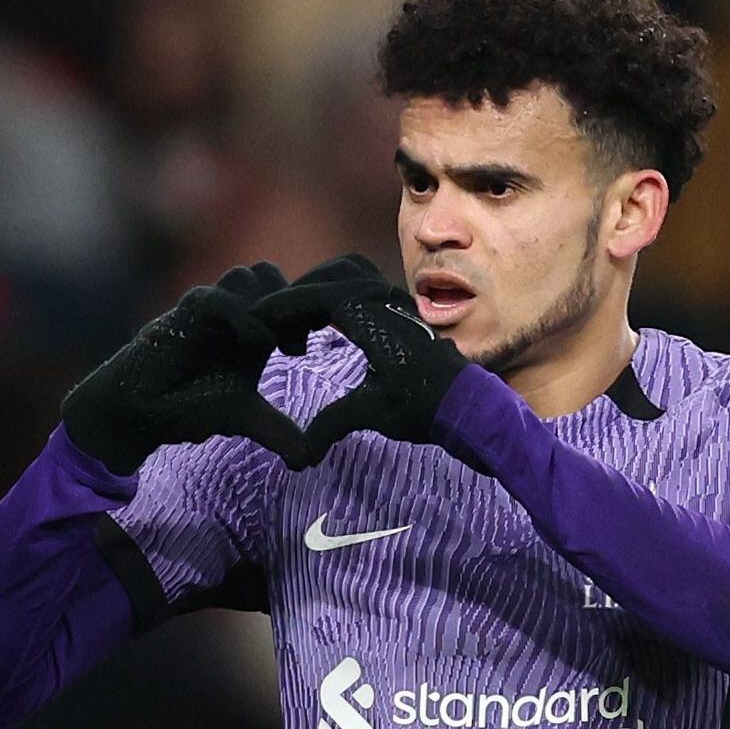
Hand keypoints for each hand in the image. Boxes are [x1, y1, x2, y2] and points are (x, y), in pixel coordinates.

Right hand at [60, 262, 305, 472]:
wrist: (142, 409)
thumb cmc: (192, 404)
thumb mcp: (245, 417)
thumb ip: (277, 431)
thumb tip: (309, 458)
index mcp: (256, 328)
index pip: (290, 294)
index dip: (308, 310)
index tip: (316, 339)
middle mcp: (235, 311)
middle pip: (273, 275)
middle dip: (293, 302)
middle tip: (296, 345)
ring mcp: (211, 308)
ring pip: (251, 276)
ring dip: (270, 304)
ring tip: (278, 347)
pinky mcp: (185, 314)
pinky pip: (217, 297)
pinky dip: (242, 315)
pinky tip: (254, 344)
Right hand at [285, 272, 472, 468]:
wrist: (468, 405)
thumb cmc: (423, 408)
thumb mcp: (373, 414)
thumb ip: (333, 423)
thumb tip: (301, 455)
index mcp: (374, 320)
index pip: (319, 295)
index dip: (284, 304)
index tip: (260, 318)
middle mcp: (386, 301)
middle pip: (331, 275)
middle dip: (299, 293)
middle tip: (275, 322)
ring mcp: (395, 300)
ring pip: (349, 273)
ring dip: (320, 288)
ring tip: (298, 321)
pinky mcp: (400, 307)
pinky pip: (363, 284)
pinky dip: (338, 292)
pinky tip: (325, 325)